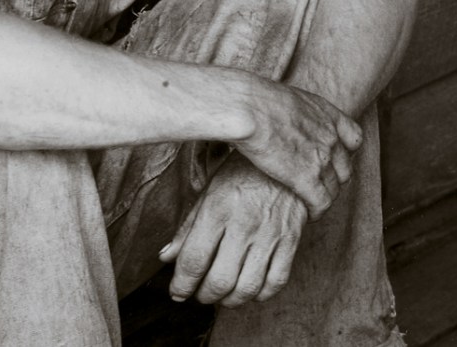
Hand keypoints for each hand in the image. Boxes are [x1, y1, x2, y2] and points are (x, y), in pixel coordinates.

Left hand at [160, 154, 306, 305]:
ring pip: (248, 287)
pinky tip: (248, 290)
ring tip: (220, 297)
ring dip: (230, 301)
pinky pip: (276, 282)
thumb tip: (166, 256)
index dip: (182, 283)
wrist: (285, 156)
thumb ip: (188, 226)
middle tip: (198, 294)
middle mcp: (243, 223)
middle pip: (220, 279)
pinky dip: (260, 294)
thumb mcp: (208, 191)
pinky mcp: (291, 241)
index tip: (176, 292)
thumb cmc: (240, 173)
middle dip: (204, 295)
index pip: (194, 258)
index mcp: (217, 208)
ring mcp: (269, 234)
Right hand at [233, 76, 360, 219]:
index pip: (353, 138)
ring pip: (334, 189)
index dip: (344, 151)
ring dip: (323, 197)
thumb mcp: (284, 98)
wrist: (248, 108)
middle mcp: (330, 136)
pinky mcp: (306, 179)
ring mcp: (321, 159)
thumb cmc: (253, 98)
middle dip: (333, 178)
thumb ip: (293, 112)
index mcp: (326, 114)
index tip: (330, 157)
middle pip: (345, 168)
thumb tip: (281, 119)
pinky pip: (321, 203)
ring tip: (309, 202)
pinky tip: (307, 214)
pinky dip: (316, 211)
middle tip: (316, 183)